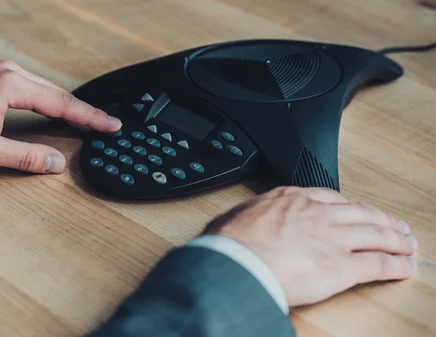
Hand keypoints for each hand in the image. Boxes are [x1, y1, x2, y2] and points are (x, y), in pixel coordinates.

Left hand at [0, 60, 121, 172]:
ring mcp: (1, 70)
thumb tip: (54, 162)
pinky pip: (32, 86)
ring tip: (86, 119)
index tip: (110, 124)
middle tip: (107, 124)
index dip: (89, 117)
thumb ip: (23, 156)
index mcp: (11, 85)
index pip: (61, 104)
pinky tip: (54, 106)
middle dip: (84, 110)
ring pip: (45, 88)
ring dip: (67, 104)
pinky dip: (49, 98)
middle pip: (58, 93)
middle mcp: (9, 72)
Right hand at [204, 186, 417, 306]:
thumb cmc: (229, 244)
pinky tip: (405, 266)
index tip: (355, 210)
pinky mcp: (342, 266)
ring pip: (376, 234)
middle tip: (394, 225)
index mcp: (290, 200)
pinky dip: (396, 264)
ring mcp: (332, 238)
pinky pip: (378, 263)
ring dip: (396, 239)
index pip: (329, 198)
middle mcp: (316, 214)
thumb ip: (245, 217)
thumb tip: (234, 224)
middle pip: (360, 213)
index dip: (348, 207)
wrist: (236, 263)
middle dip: (381, 219)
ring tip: (408, 244)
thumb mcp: (232, 218)